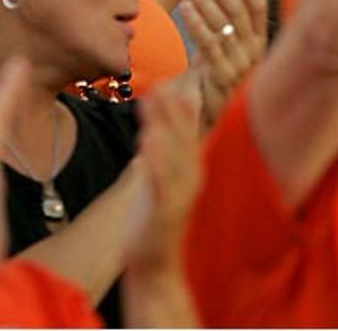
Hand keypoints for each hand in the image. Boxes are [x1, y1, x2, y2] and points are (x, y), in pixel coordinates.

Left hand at [125, 72, 202, 273]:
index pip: (187, 127)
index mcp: (190, 165)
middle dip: (171, 106)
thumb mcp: (164, 170)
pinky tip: (147, 143)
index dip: (179, 100)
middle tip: (159, 77)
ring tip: (153, 99)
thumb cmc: (156, 212)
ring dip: (164, 125)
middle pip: (182, 135)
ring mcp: (180, 195)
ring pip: (173, 154)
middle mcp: (190, 177)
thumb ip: (170, 137)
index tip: (169, 73)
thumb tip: (178, 103)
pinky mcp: (165, 213)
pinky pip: (161, 183)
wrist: (154, 264)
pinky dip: (156, 161)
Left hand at [178, 0, 266, 128]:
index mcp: (259, 43)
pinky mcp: (222, 77)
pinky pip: (209, 44)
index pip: (259, 8)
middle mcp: (253, 52)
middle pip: (237, 11)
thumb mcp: (228, 49)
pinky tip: (185, 7)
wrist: (218, 121)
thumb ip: (227, 24)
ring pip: (222, 24)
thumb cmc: (219, 78)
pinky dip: (197, 22)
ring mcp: (239, 65)